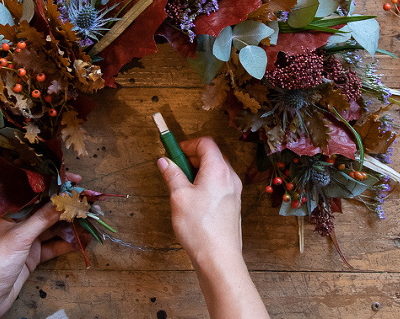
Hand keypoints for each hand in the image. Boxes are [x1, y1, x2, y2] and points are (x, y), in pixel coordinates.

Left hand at [0, 172, 80, 318]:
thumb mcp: (20, 237)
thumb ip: (43, 218)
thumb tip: (65, 200)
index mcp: (10, 212)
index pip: (36, 193)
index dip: (56, 185)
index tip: (76, 180)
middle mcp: (20, 223)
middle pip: (48, 210)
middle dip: (68, 207)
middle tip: (89, 204)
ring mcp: (27, 239)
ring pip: (53, 228)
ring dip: (71, 226)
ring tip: (90, 222)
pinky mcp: (33, 255)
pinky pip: (54, 245)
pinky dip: (68, 243)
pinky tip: (82, 241)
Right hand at [157, 136, 242, 266]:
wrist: (219, 256)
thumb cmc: (199, 227)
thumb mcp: (179, 197)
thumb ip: (172, 174)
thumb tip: (164, 161)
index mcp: (218, 169)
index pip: (206, 142)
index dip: (188, 144)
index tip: (173, 153)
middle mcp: (230, 176)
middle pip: (212, 154)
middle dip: (192, 157)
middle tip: (175, 169)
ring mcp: (234, 190)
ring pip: (216, 170)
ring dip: (198, 171)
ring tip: (182, 187)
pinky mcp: (233, 203)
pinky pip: (220, 184)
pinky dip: (206, 183)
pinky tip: (193, 200)